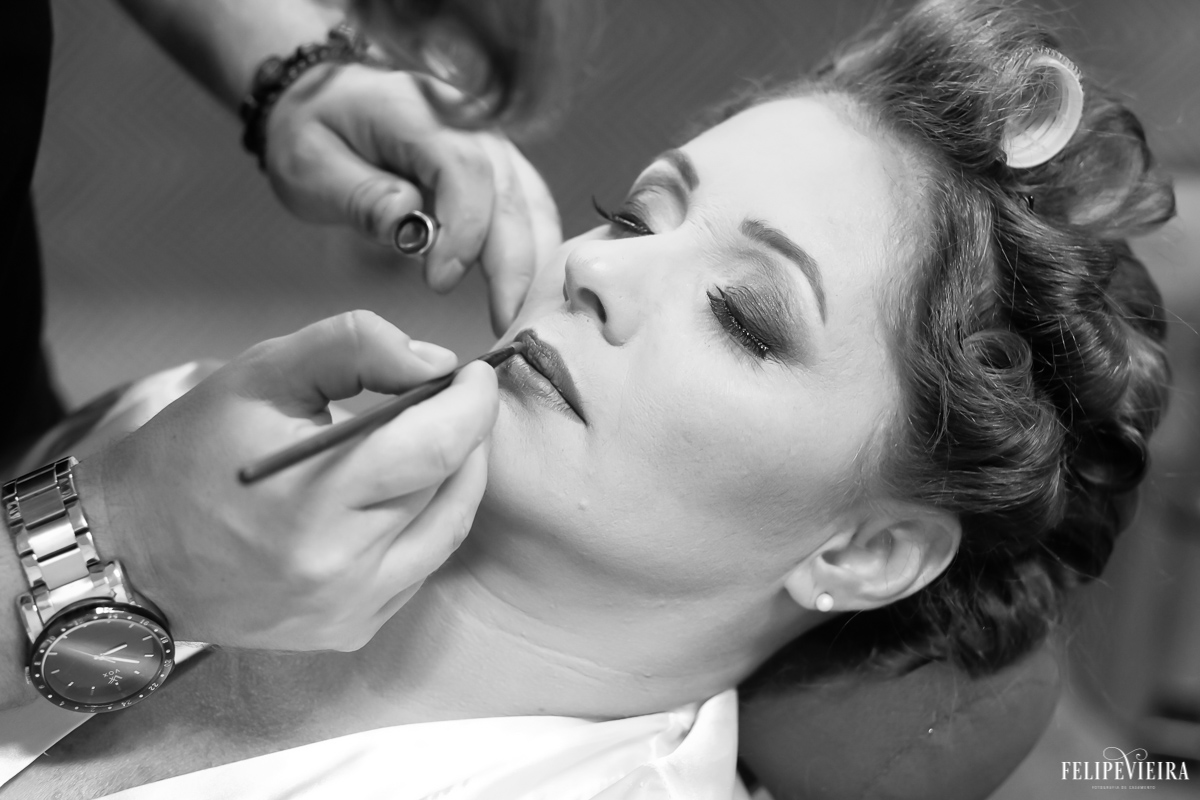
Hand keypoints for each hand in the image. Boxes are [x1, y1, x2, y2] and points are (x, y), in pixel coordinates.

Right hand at [76, 310, 498, 651]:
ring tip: (433, 438)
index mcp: (315, 500)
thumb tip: (435, 361)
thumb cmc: (192, 454)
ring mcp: (351, 608)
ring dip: (456, 476)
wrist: (131, 552)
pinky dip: (427, 521)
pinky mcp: (351, 630)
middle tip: (451, 397)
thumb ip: (355, 348)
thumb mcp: (262, 374)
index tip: (472, 374)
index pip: (438, 446)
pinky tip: (399, 491)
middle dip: (465, 432)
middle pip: (450, 485)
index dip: (472, 403)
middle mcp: (342, 568)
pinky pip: (420, 565)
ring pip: (447, 527)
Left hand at [264, 64, 561, 334]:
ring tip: (516, 320)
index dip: (463, 229)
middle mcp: (470, 123)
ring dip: (532, 266)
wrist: (331, 103)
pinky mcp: (501, 171)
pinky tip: (524, 296)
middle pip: (511, 193)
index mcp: (419, 112)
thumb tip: (409, 221)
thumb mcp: (310, 162)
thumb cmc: (316, 132)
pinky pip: (532, 211)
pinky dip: (533, 255)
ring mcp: (493, 145)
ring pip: (533, 205)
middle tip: (502, 324)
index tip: (440, 283)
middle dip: (513, 264)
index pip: (463, 169)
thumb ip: (360, 194)